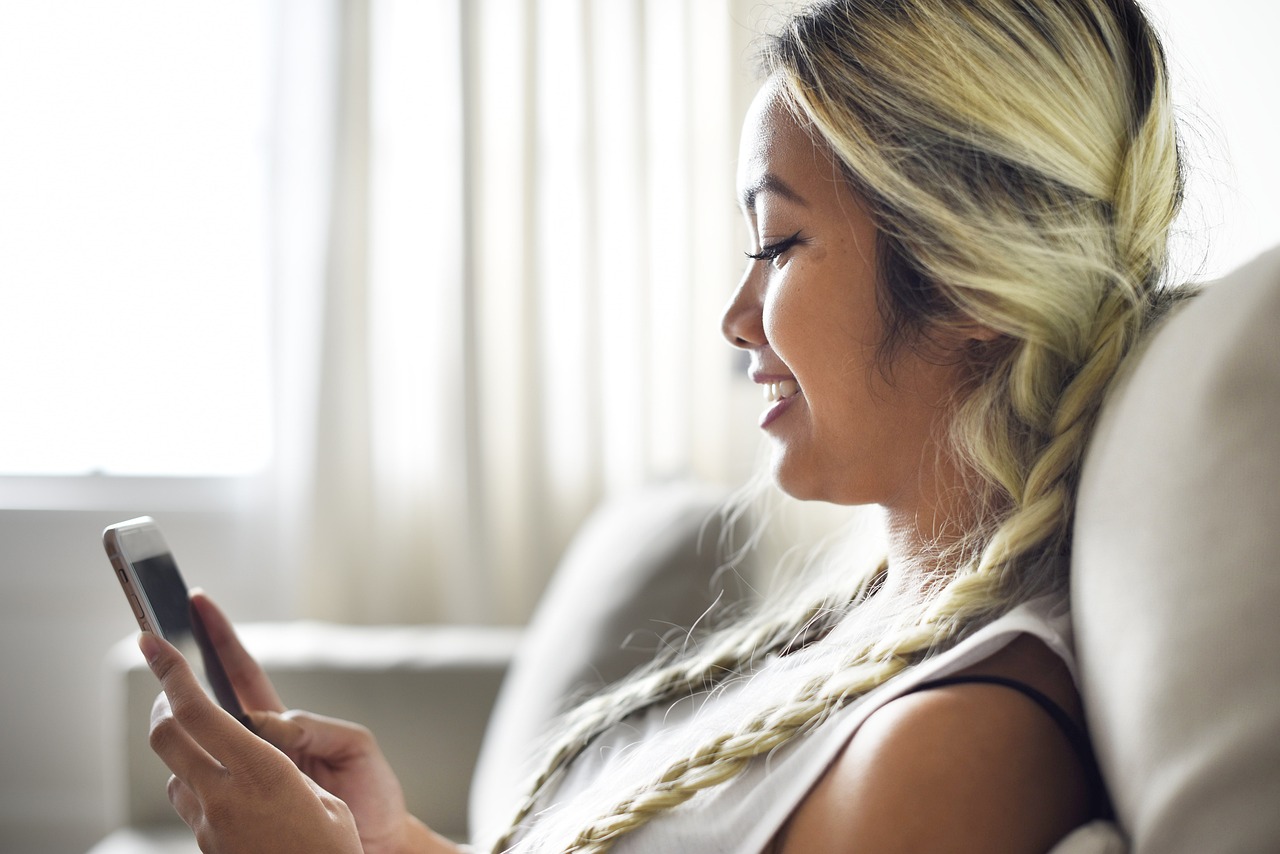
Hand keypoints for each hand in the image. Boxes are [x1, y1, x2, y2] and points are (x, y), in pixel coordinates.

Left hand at [143, 630, 363, 853]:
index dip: (170, 671)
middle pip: (167, 735)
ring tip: (208, 734)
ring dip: (183, 745)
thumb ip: (283, 766)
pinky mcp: (207, 846)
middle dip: (163, 701)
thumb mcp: (325, 797)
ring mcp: (209, 826)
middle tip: (170, 681)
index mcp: (262, 773)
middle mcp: (225, 797)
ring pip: (174, 769)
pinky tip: (225, 783)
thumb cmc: (338, 850)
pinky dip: (197, 779)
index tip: (151, 641)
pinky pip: (190, 801)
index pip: (198, 711)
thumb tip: (255, 748)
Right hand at [151, 594, 457, 853]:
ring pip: (207, 742)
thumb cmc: (374, 792)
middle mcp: (264, 744)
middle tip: (155, 641)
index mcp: (288, 724)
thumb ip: (313, 727)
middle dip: (184, 668)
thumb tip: (263, 723)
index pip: (245, 674)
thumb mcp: (355, 747)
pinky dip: (198, 773)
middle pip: (214, 700)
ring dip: (183, 720)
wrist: (381, 843)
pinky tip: (186, 764)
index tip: (198, 603)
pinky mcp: (249, 803)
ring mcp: (253, 773)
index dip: (221, 639)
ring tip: (162, 694)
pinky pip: (212, 785)